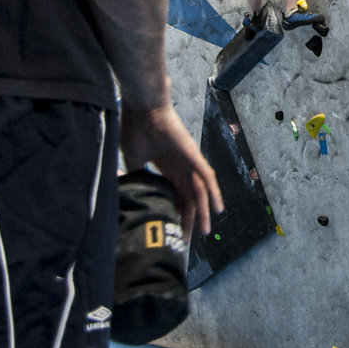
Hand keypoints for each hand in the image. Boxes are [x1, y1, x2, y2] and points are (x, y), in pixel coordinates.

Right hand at [119, 102, 222, 239]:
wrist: (141, 108)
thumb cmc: (136, 129)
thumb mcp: (134, 161)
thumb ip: (137, 177)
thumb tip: (131, 194)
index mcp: (168, 167)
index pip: (177, 195)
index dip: (176, 212)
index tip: (172, 229)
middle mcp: (181, 166)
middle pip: (190, 197)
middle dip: (191, 219)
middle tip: (189, 239)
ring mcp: (189, 161)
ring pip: (200, 191)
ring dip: (204, 212)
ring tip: (204, 232)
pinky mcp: (193, 155)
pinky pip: (207, 177)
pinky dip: (214, 193)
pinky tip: (217, 209)